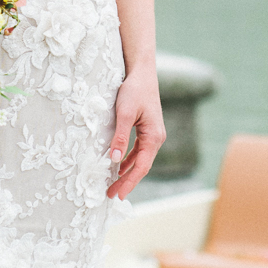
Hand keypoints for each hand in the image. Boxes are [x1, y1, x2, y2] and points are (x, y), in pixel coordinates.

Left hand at [106, 66, 165, 200]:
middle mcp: (156, 138)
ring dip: (127, 173)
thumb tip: (115, 159)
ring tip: (114, 185)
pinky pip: (138, 151)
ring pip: (140, 160)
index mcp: (154, 137)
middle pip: (142, 166)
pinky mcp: (147, 130)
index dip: (129, 182)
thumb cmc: (134, 90)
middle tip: (111, 195)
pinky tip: (120, 167)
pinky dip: (129, 160)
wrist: (142, 72)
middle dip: (127, 182)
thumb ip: (121, 137)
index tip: (118, 195)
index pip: (141, 166)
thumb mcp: (125, 113)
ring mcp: (153, 135)